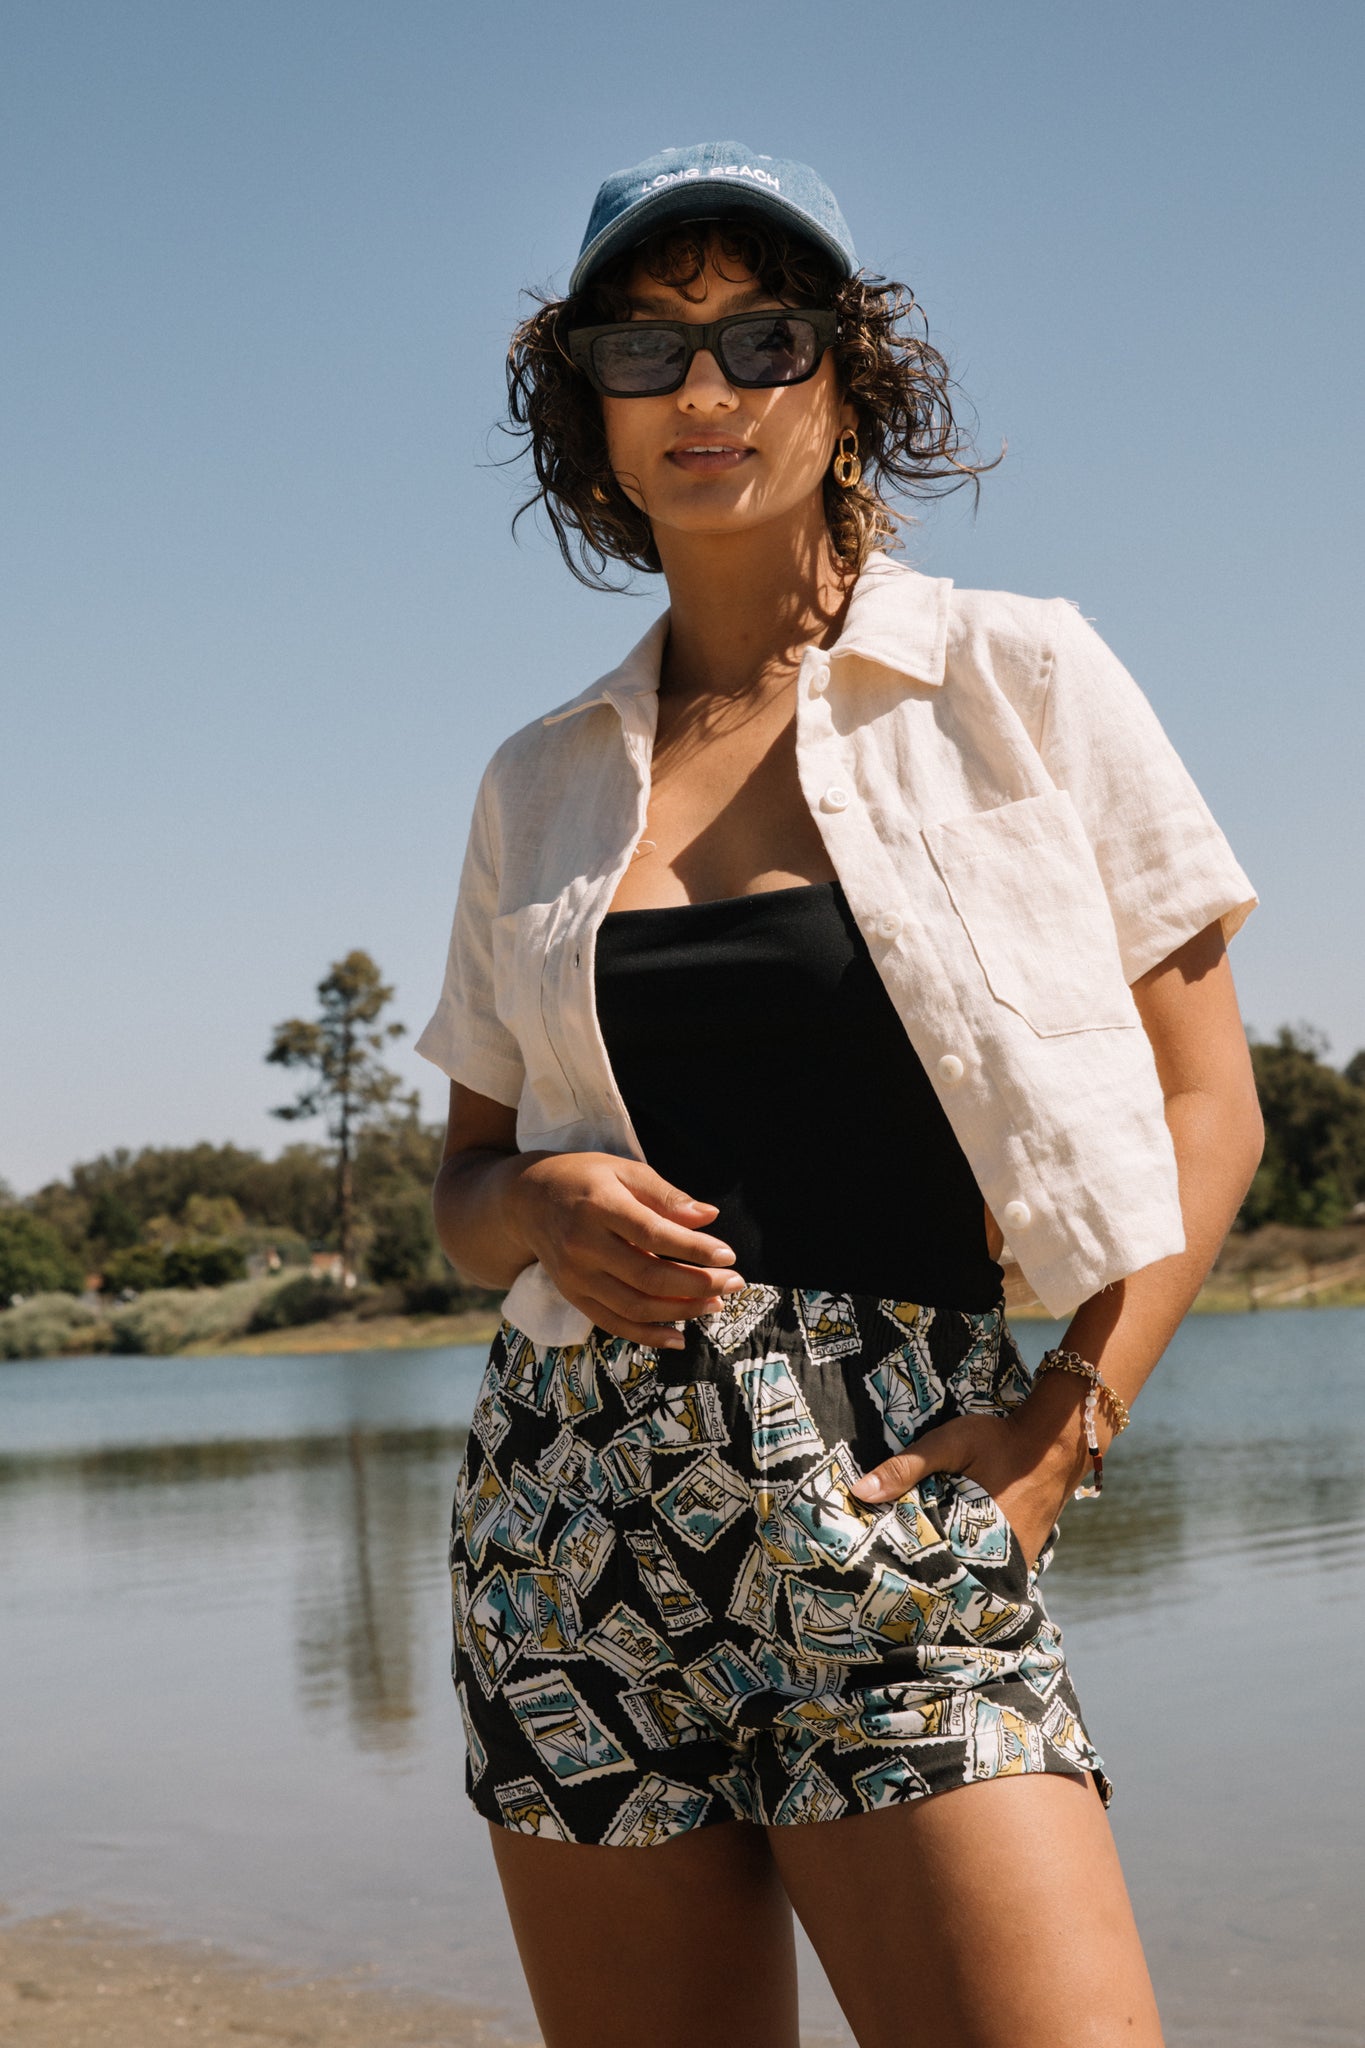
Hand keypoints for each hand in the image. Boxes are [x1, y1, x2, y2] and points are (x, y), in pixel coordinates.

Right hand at [508, 1151, 745, 1347]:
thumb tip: (708, 1217)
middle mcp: (583, 1246)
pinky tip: (679, 1337)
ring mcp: (575, 1276)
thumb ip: (665, 1194)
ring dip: (681, 1311)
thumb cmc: (584, 1178)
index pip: (653, 1234)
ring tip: (715, 1303)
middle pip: (648, 1276)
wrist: (525, 1200)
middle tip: (734, 1282)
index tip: (728, 1255)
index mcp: (598, 1206)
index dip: (694, 1249)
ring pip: (635, 1306)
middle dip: (698, 1284)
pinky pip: (613, 1324)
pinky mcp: (573, 1296)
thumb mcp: (623, 1169)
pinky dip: (648, 1336)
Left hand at [848, 1399, 1084, 1571]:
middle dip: (923, 1575)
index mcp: (975, 1537)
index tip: (878, 1571)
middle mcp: (999, 1559)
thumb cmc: (999, 1440)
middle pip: (950, 1577)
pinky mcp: (1024, 1555)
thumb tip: (860, 1492)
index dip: (903, 1571)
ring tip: (913, 1570)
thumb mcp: (950, 1443)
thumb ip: (907, 1466)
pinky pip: (991, 1568)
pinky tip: (949, 1555)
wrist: (1056, 1442)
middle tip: (889, 1573)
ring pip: (972, 1575)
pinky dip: (971, 1564)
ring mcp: (1015, 1561)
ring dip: (948, 1571)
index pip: (929, 1568)